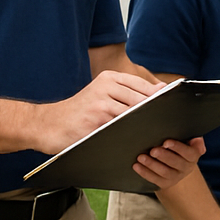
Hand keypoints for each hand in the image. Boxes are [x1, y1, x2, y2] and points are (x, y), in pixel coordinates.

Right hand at [29, 71, 159, 153]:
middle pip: (142, 100)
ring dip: (143, 125)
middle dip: (153, 113)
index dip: (159, 99)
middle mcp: (105, 87)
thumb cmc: (80, 111)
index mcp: (109, 78)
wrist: (49, 124)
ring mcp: (100, 103)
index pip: (144, 86)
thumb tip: (161, 88)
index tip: (170, 108)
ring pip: (133, 114)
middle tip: (164, 125)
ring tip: (151, 134)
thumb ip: (130, 91)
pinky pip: (120, 128)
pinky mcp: (95, 121)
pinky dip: (129, 134)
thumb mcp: (103, 94)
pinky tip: (134, 140)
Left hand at [133, 137, 206, 188]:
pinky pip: (154, 179)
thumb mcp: (190, 141)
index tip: (166, 142)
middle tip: (153, 150)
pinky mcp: (165, 183)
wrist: (177, 164)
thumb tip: (197, 140)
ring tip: (141, 157)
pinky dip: (144, 172)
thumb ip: (194, 139)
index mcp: (193, 156)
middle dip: (163, 156)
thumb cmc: (181, 147)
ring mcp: (175, 177)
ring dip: (152, 164)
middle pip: (176, 163)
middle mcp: (186, 168)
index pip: (188, 153)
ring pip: (164, 172)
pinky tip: (136, 165)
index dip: (178, 148)